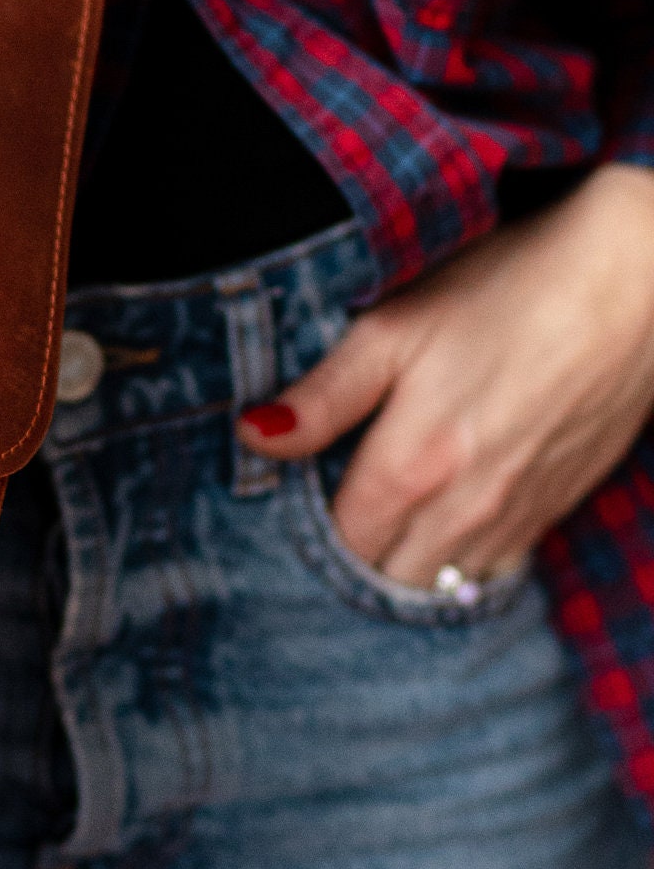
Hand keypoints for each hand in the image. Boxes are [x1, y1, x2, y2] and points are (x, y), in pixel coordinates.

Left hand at [239, 166, 653, 585]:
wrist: (631, 284)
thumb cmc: (504, 290)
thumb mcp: (393, 326)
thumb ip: (322, 396)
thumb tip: (252, 437)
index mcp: (412, 467)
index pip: (339, 544)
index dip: (308, 529)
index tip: (295, 500)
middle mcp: (465, 511)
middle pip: (386, 578)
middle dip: (353, 559)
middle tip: (333, 514)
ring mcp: (517, 517)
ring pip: (442, 584)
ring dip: (407, 569)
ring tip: (382, 529)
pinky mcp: (556, 509)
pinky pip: (495, 571)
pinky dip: (461, 564)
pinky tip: (444, 527)